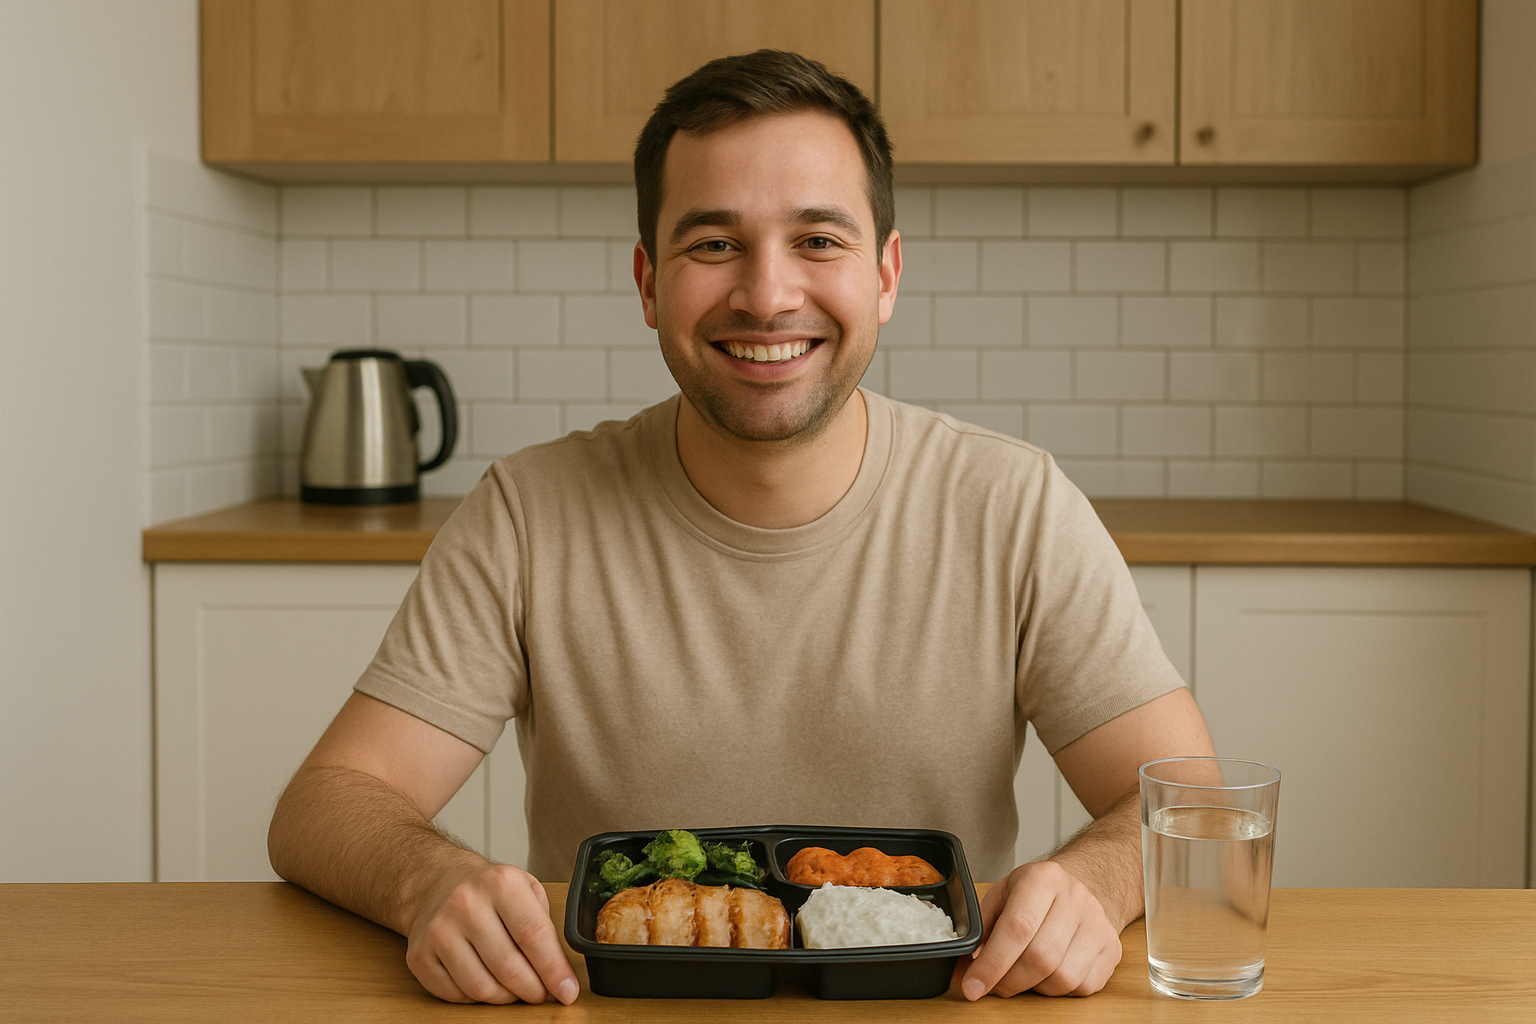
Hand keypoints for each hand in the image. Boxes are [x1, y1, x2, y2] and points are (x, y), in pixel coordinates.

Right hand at [404, 861, 579, 1004]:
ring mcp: (439, 931)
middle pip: (509, 967)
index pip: (534, 936)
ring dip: (506, 998)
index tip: (567, 991)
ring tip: (516, 989)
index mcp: (500, 884)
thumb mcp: (526, 889)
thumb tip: (559, 974)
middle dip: (533, 990)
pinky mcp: (420, 955)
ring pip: (481, 987)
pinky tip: (486, 981)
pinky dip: (476, 998)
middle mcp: (466, 904)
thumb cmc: (489, 890)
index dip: (554, 970)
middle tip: (542, 994)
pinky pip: (455, 995)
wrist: (437, 882)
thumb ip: (544, 925)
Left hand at [960, 860, 1122, 998]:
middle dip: (1009, 981)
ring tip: (1024, 974)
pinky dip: (1059, 991)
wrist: (1084, 885)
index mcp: (1042, 879)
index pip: (1017, 928)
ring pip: (1063, 977)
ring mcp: (1098, 924)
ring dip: (1035, 987)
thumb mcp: (1003, 896)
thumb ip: (983, 929)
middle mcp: (1075, 898)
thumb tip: (963, 970)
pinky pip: (1083, 987)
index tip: (972, 987)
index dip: (992, 964)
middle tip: (993, 985)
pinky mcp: (1112, 948)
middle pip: (1041, 957)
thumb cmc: (1036, 894)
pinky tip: (1049, 973)